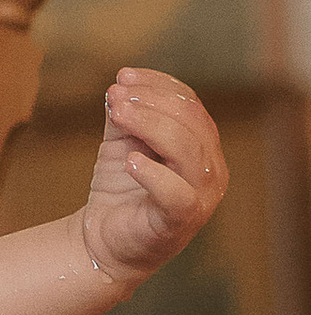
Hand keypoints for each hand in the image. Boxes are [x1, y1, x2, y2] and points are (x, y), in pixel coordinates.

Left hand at [82, 68, 225, 288]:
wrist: (103, 237)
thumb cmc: (120, 188)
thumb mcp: (122, 141)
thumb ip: (125, 115)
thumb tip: (119, 86)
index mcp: (203, 147)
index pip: (191, 105)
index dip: (159, 86)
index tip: (123, 77)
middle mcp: (210, 171)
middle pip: (192, 123)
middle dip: (151, 102)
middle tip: (115, 96)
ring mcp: (200, 198)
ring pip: (187, 151)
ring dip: (149, 124)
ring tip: (116, 114)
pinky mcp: (180, 222)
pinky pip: (177, 195)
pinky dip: (154, 174)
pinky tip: (129, 161)